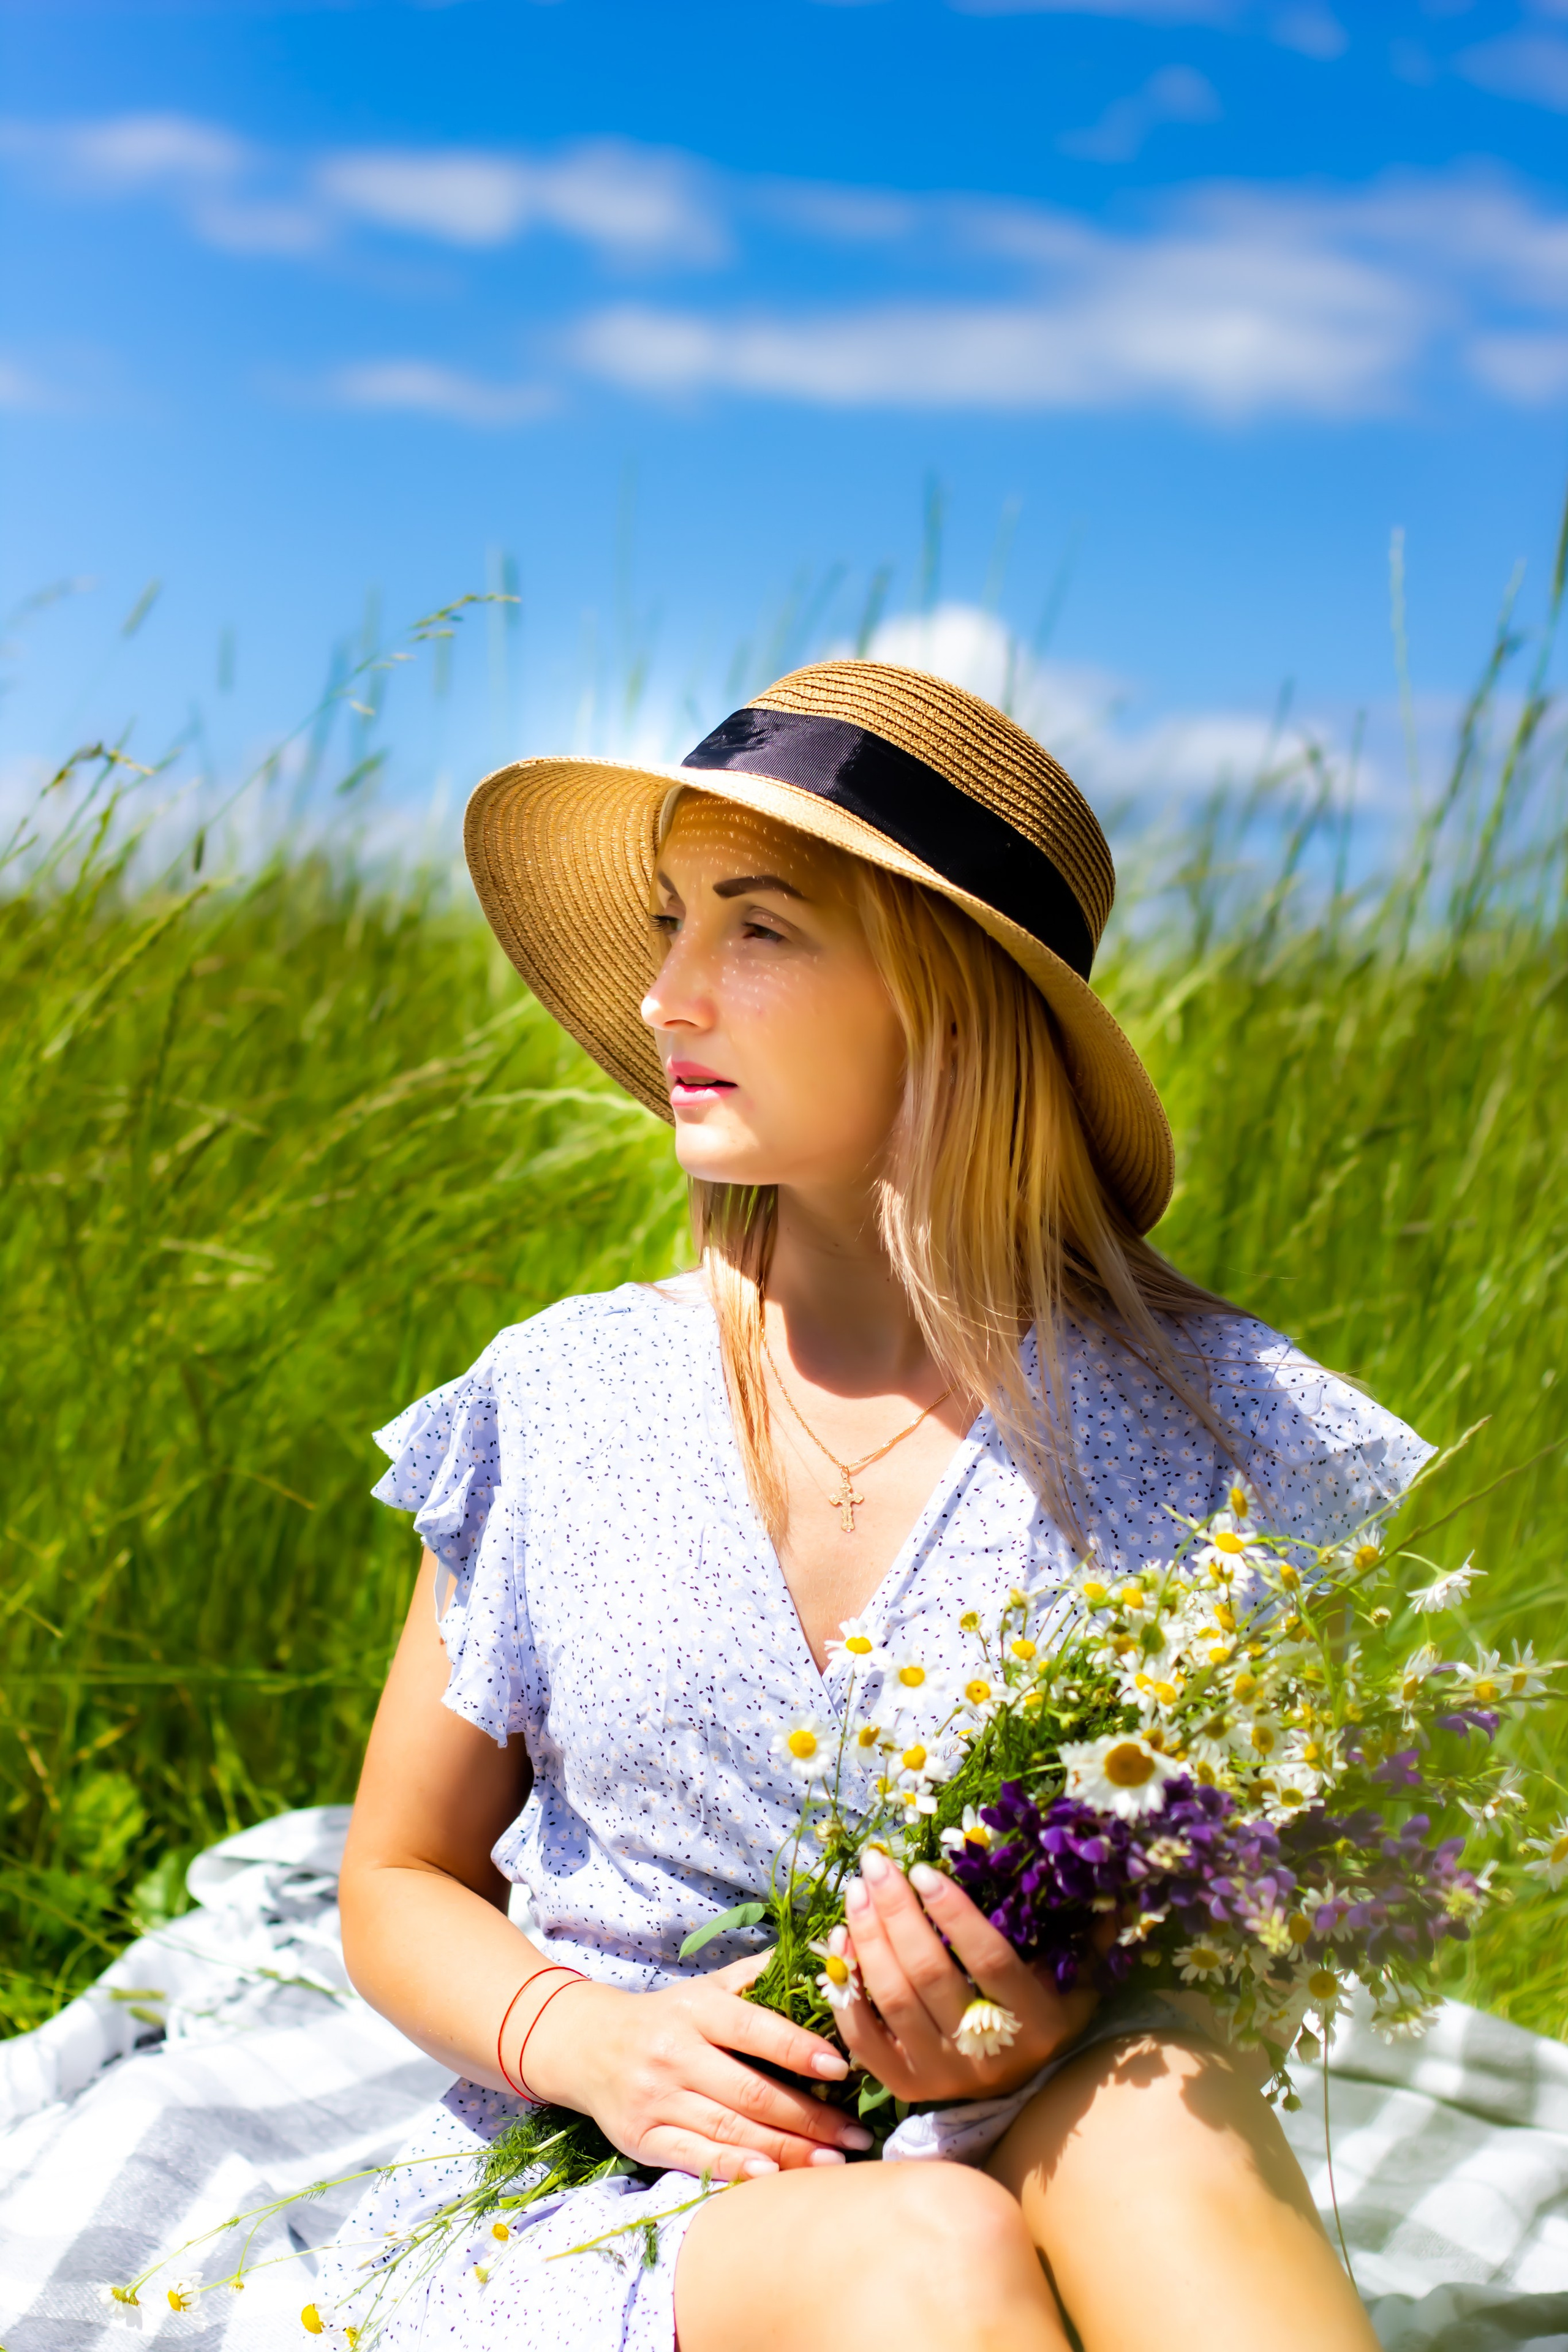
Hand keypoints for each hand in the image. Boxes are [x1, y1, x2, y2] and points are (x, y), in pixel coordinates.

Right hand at [518, 1952, 875, 2181]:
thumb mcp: (705, 1987)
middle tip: (858, 2133)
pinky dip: (736, 2170)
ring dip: (788, 2150)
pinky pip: (696, 2159)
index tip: (843, 2068)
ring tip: (834, 2160)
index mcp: (695, 2009)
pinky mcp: (643, 2138)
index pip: (753, 2028)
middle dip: (810, 2116)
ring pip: (731, 2130)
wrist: (587, 2046)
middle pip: (750, 2091)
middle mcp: (674, 2053)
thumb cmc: (666, 2016)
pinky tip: (774, 2177)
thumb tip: (819, 1959)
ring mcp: (657, 2099)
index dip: (798, 2048)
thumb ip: (757, 1977)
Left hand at [839, 1849, 1099, 2101]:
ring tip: (856, 1892)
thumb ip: (1085, 1937)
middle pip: (930, 1974)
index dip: (954, 1914)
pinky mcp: (907, 2087)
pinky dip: (846, 1991)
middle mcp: (988, 2054)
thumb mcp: (1075, 1981)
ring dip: (867, 1939)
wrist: (1020, 2089)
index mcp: (1036, 2023)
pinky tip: (839, 1944)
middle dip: (896, 1912)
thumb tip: (1106, 1887)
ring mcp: (943, 2075)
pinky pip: (864, 2039)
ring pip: (893, 1999)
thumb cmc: (1047, 2016)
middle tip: (875, 1864)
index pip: (989, 1961)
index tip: (923, 1869)